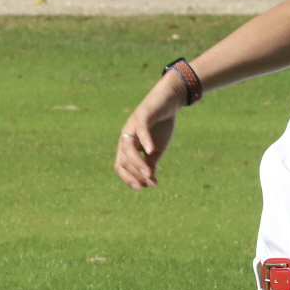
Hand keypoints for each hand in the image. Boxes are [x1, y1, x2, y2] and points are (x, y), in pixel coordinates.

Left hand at [114, 71, 183, 190]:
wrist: (168, 101)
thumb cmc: (161, 125)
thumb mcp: (156, 149)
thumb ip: (151, 164)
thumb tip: (151, 183)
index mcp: (127, 145)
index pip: (120, 166)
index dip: (128, 179)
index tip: (141, 188)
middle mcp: (126, 136)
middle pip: (123, 160)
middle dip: (135, 174)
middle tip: (149, 182)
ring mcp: (132, 125)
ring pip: (128, 148)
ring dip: (137, 164)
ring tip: (149, 174)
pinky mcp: (142, 115)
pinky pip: (140, 130)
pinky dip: (144, 141)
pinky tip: (151, 150)